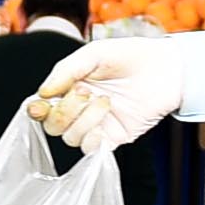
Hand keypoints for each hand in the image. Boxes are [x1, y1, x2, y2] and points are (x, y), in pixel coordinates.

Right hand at [35, 33, 190, 154]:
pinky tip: (104, 121)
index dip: (37, 109)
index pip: (43, 106)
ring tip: (105, 101)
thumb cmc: (132, 56)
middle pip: (53, 125)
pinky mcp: (113, 138)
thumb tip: (43, 93)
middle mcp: (79, 109)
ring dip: (84, 120)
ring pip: (71, 137)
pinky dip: (92, 139)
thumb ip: (65, 71)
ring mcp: (96, 125)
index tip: (39, 105)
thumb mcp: (94, 54)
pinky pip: (91, 150)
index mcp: (70, 88)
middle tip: (86, 91)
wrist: (167, 69)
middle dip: (64, 111)